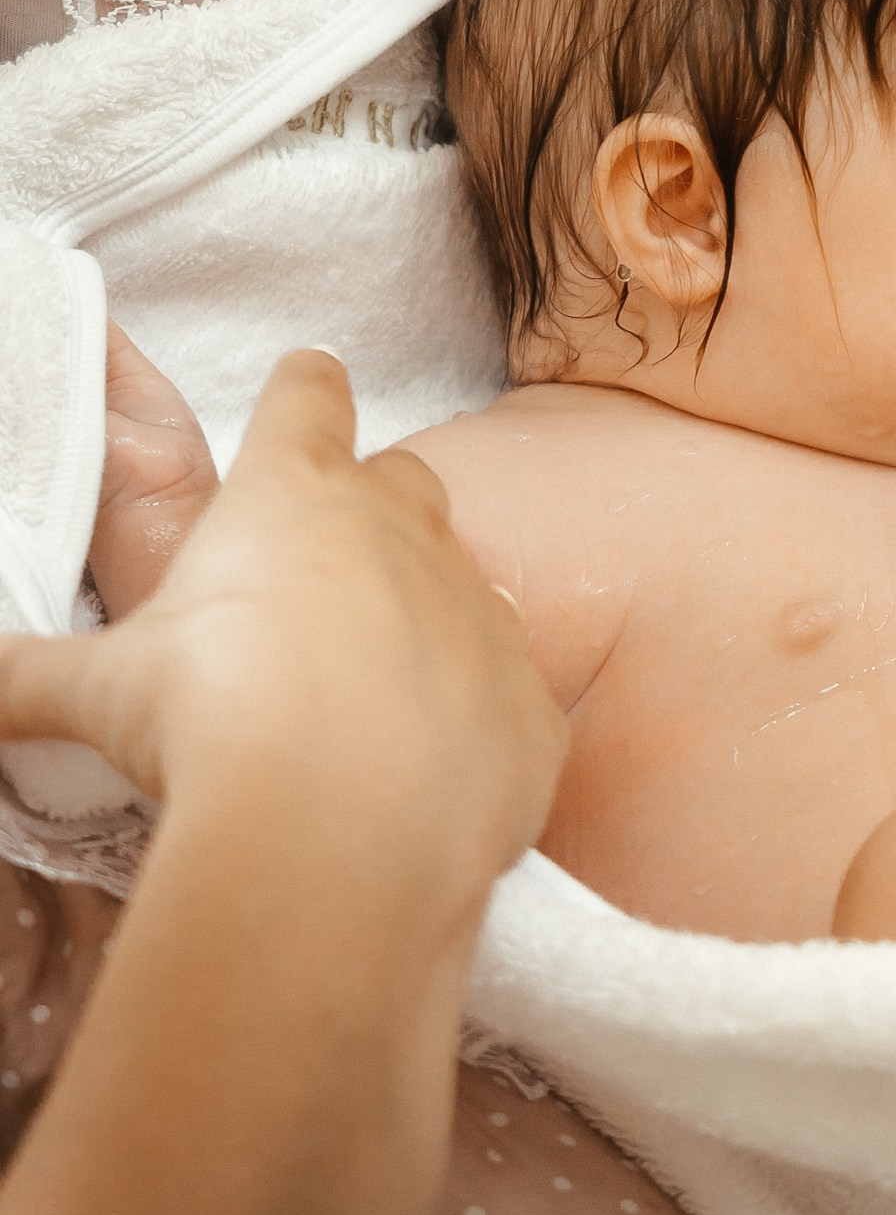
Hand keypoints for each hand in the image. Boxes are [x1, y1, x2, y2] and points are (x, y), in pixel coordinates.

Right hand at [0, 351, 563, 917]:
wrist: (344, 830)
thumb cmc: (214, 723)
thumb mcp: (99, 695)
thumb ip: (28, 679)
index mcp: (296, 494)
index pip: (306, 394)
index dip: (301, 389)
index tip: (300, 385)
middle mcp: (402, 530)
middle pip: (401, 477)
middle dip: (369, 504)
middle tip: (317, 569)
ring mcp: (478, 609)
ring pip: (464, 579)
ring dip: (423, 613)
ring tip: (366, 680)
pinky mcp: (527, 699)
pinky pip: (506, 690)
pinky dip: (472, 715)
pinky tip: (427, 766)